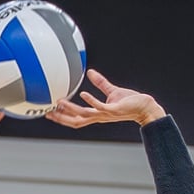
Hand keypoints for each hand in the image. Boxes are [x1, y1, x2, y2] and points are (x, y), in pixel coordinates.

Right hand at [45, 69, 165, 127]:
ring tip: (60, 102)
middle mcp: (99, 116)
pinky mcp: (114, 109)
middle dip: (62, 118)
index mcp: (96, 113)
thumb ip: (100, 83)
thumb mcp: (112, 91)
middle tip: (48, 112)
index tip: (50, 113)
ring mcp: (106, 113)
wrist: (145, 107)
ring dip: (71, 109)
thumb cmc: (131, 102)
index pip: (76, 118)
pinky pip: (100, 106)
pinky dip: (91, 101)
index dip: (62, 117)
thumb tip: (90, 73)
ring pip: (84, 114)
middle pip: (76, 121)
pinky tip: (83, 94)